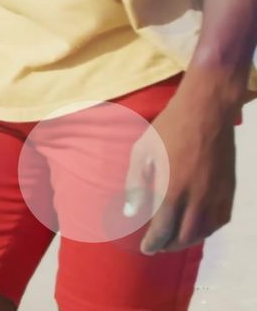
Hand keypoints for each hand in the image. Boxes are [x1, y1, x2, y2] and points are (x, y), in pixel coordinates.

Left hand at [124, 91, 237, 253]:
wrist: (206, 111)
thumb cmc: (168, 128)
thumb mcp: (141, 152)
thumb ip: (135, 184)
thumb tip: (130, 212)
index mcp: (173, 190)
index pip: (163, 229)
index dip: (153, 243)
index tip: (146, 249)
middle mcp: (198, 198)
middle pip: (184, 236)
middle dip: (169, 246)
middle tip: (158, 247)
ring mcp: (217, 194)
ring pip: (205, 231)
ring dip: (188, 240)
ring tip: (175, 241)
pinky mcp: (229, 188)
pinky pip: (221, 219)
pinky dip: (208, 229)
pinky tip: (198, 228)